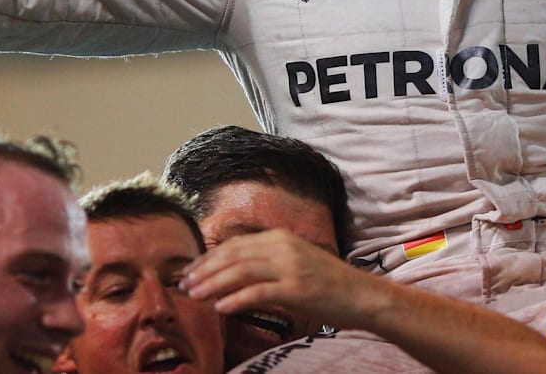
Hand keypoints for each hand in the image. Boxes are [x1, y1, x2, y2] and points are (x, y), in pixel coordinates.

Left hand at [182, 229, 378, 328]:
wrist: (362, 295)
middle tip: (183, 284)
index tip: (190, 272)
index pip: (234, 245)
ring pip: (241, 271)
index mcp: (281, 238)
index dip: (208, 258)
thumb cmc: (328, 285)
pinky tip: (221, 308)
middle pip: (232, 255)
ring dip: (213, 284)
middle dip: (204, 270)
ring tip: (194, 296)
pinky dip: (236, 299)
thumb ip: (268, 264)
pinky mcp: (297, 288)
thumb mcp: (296, 264)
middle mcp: (283, 247)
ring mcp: (291, 266)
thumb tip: (233, 276)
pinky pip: (259, 292)